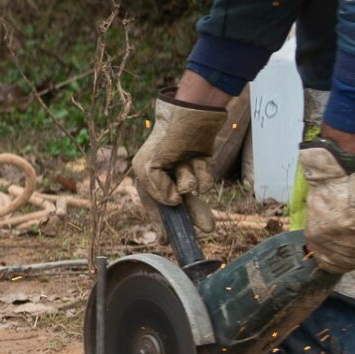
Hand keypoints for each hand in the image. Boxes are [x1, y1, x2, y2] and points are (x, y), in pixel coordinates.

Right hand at [130, 91, 227, 231]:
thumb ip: (157, 191)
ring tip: (190, 164)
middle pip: (179, 205)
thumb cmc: (166, 137)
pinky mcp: (200, 165)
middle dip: (192, 214)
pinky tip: (199, 159)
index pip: (154, 206)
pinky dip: (204, 173)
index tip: (167, 240)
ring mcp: (183, 171)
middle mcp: (166, 176)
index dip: (160, 223)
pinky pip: (205, 181)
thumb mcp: (150, 166)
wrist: (191, 113)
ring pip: (193, 192)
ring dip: (193, 179)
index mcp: (147, 177)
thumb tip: (174, 203)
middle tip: (207, 229)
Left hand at [298, 141, 354, 273]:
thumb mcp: (318, 212)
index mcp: (315, 239)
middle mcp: (327, 243)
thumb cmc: (327, 187)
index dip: (351, 259)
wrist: (334, 173)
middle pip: (354, 259)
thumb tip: (338, 241)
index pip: (334, 263)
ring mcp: (342, 238)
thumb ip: (326, 230)